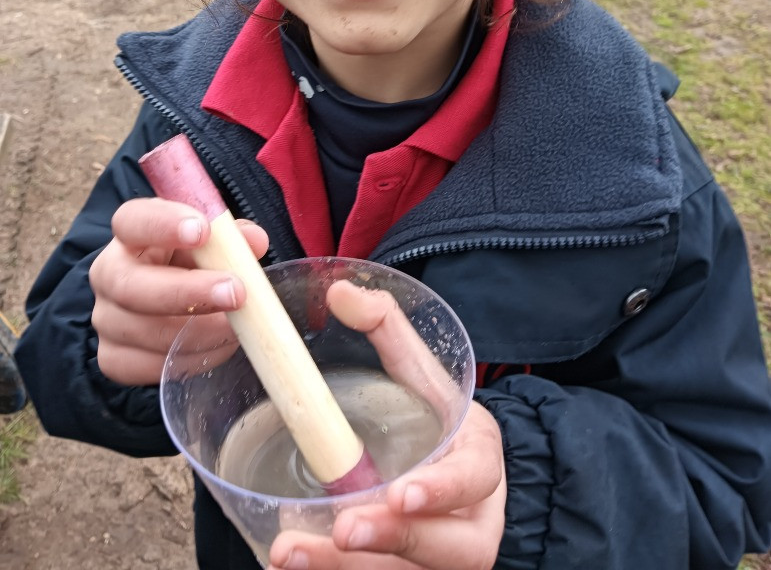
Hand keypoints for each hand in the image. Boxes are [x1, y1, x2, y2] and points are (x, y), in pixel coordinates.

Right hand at [89, 197, 268, 384]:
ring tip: (238, 327)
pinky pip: (151, 366)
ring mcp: (107, 319)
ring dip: (200, 331)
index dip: (164, 225)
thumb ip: (231, 237)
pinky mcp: (114, 358)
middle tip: (235, 293)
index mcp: (130, 233)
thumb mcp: (211, 240)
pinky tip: (220, 346)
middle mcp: (109, 274)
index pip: (132, 221)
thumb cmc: (193, 259)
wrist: (170, 297)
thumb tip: (254, 241)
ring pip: (145, 332)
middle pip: (131, 286)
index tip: (203, 230)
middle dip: (187, 292)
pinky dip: (192, 358)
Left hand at [267, 284, 506, 569]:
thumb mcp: (423, 374)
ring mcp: (443, 564)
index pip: (472, 480)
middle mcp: (470, 524)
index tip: (400, 492)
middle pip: (445, 549)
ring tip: (290, 553)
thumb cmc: (436, 423)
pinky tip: (294, 568)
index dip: (442, 490)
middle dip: (391, 541)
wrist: (454, 480)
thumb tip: (340, 291)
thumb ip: (388, 329)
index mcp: (479, 464)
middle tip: (342, 530)